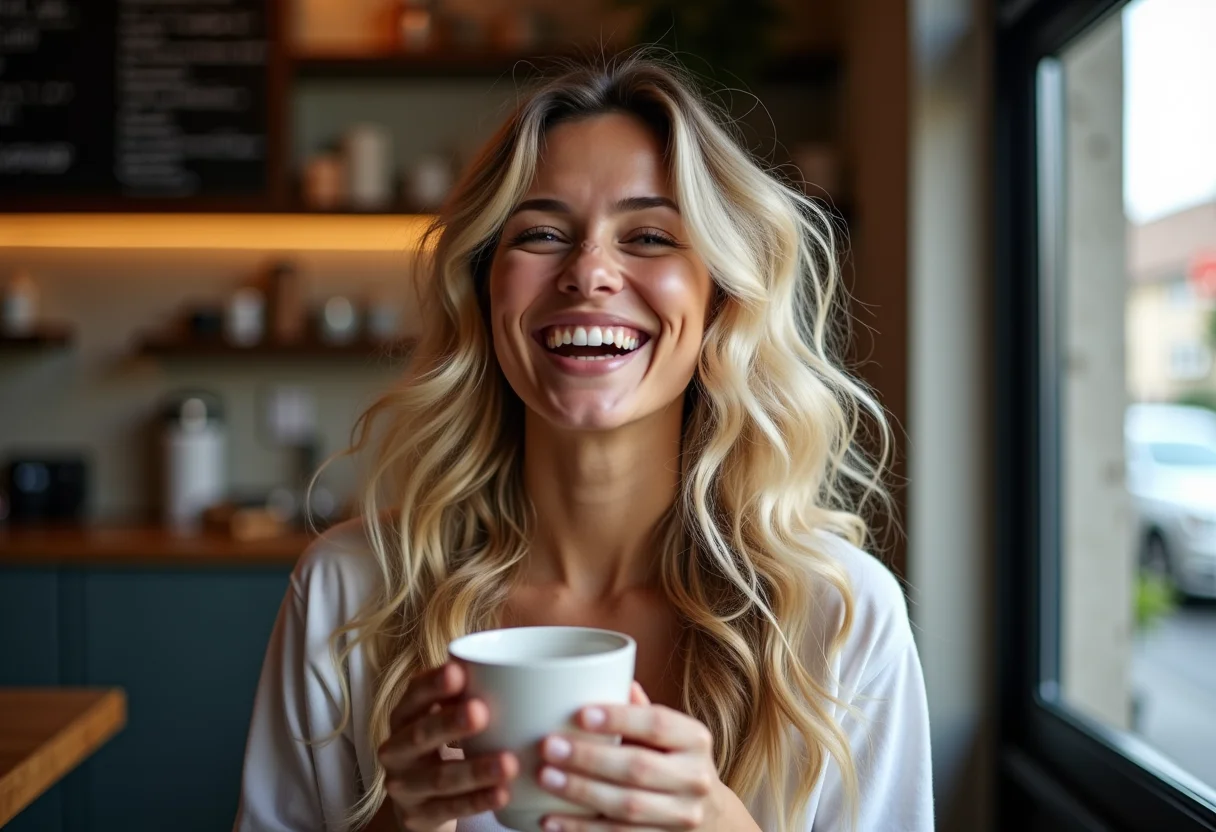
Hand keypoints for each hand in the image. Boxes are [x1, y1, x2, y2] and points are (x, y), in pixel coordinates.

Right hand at [378, 662, 518, 831]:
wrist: (418, 801)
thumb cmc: (440, 745)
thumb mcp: (443, 717)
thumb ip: (464, 694)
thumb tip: (507, 669)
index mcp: (403, 717)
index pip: (412, 695)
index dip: (432, 684)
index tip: (458, 671)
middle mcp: (395, 750)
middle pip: (420, 735)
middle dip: (449, 723)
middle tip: (481, 711)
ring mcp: (404, 786)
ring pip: (439, 778)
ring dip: (475, 770)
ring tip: (508, 763)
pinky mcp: (418, 816)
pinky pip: (450, 808)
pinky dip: (478, 801)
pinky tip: (503, 793)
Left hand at [535, 682, 725, 830]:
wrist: (711, 817)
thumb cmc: (674, 761)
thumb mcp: (668, 733)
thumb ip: (638, 709)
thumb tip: (605, 670)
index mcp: (695, 739)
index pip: (658, 724)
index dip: (619, 718)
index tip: (581, 713)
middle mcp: (695, 778)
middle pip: (638, 768)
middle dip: (589, 758)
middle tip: (549, 746)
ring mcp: (682, 815)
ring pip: (627, 807)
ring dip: (581, 792)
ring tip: (545, 777)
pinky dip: (580, 829)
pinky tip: (550, 819)